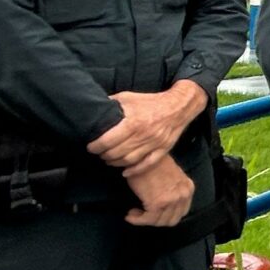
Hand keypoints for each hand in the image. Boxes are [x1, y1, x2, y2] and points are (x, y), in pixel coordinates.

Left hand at [89, 81, 204, 170]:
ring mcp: (154, 144)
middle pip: (116, 153)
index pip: (107, 140)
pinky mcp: (162, 150)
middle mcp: (143, 135)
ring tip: (108, 159)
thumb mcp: (128, 97)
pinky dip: (134, 170)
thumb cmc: (150, 102)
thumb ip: (111, 104)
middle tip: (98, 152)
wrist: (178, 106)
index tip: (91, 146)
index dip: (95, 146)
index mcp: (134, 121)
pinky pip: (146, 164)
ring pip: (128, 160)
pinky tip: (125, 172)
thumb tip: (93, 109)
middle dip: (103, 154)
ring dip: (115, 162)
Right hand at [123, 154, 195, 228]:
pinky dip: (137, 220)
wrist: (142, 156)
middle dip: (156, 220)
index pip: (181, 212)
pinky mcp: (158, 203)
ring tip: (134, 213)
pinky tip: (130, 215)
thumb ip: (173, 190)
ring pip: (159, 221)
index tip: (153, 213)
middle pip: (171, 220)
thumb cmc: (151, 163)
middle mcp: (183, 195)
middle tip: (143, 216)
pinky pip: (148, 220)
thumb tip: (164, 205)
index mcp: (188, 188)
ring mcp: (172, 200)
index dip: (166, 215)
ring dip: (145, 220)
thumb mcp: (171, 176)